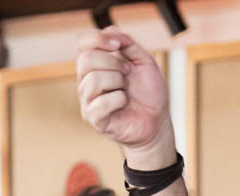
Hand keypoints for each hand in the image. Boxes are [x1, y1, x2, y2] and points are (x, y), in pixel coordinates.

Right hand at [76, 26, 174, 164]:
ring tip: (126, 91)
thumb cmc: (149, 94)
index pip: (82, 43)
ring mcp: (88, 100)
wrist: (158, 122)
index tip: (118, 45)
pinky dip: (119, 100)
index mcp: (95, 65)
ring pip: (94, 79)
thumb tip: (111, 30)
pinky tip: (124, 104)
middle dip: (114, 63)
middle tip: (127, 74)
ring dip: (118, 82)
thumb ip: (129, 44)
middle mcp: (86, 80)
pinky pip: (101, 102)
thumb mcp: (145, 62)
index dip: (98, 38)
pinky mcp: (94, 118)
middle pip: (86, 59)